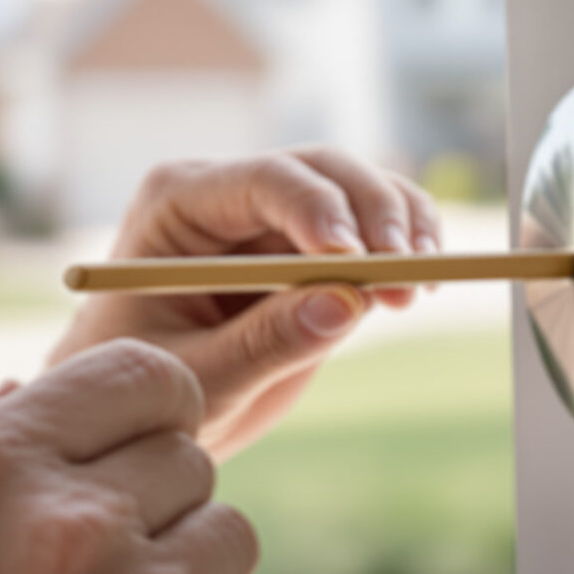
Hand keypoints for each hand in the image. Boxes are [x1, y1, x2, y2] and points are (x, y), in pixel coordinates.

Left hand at [49, 147, 445, 458]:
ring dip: (404, 226)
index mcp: (179, 203)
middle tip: (408, 275)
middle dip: (374, 215)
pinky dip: (408, 248)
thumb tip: (346, 303)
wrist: (152, 403)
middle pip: (321, 171)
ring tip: (423, 286)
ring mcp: (277, 216)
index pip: (260, 181)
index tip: (356, 258)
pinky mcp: (314, 249)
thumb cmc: (150, 384)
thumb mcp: (198, 377)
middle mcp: (231, 194)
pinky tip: (424, 287)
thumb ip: (264, 343)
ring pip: (359, 189)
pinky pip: (374, 227)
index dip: (316, 209)